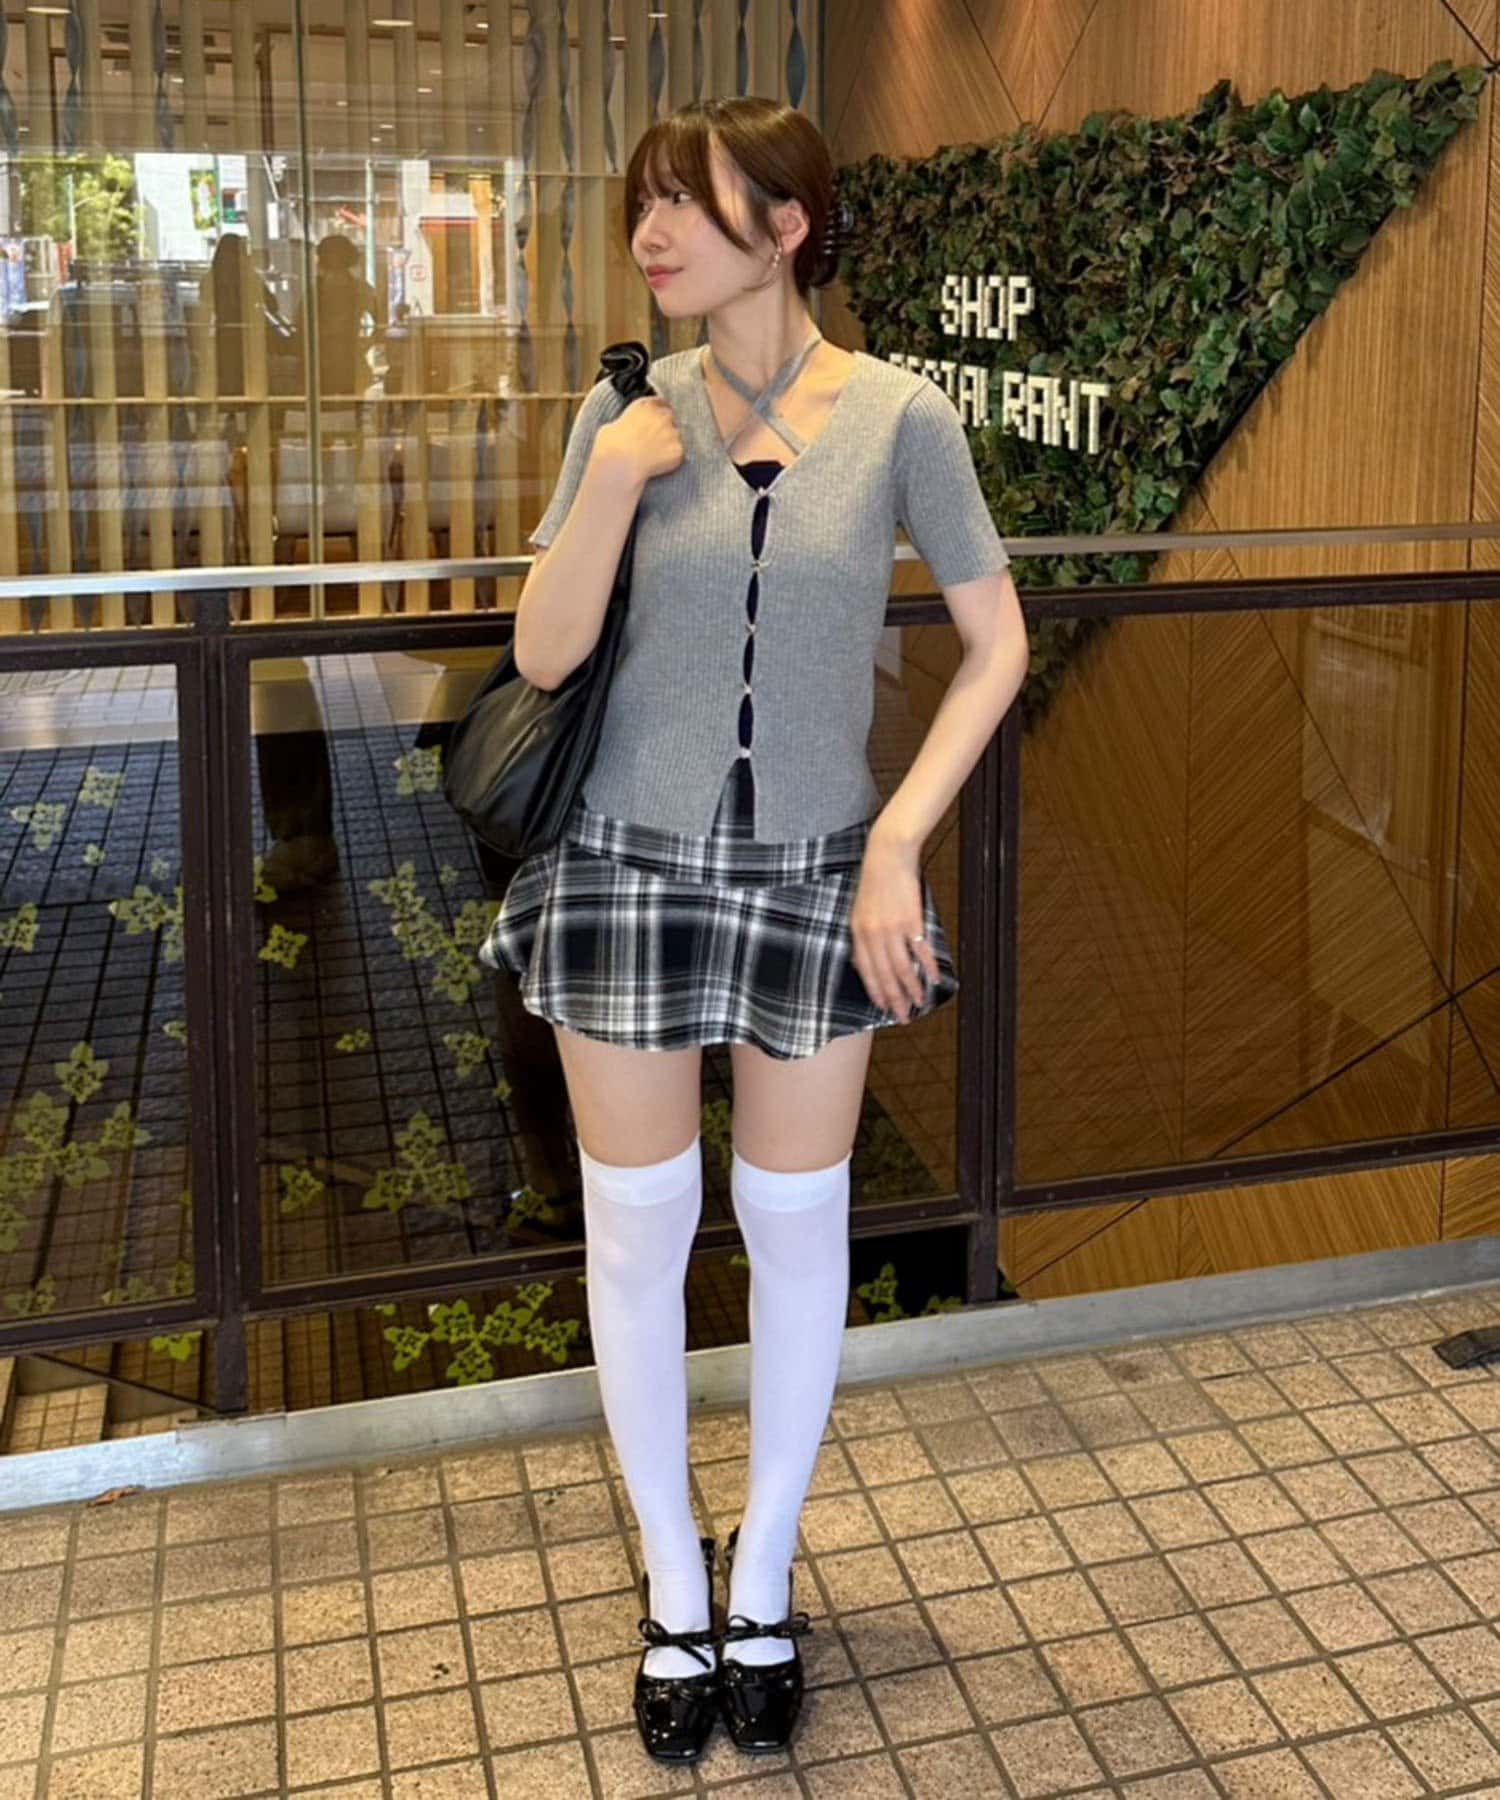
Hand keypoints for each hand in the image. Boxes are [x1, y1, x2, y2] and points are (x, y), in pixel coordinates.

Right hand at [593, 395, 683, 487]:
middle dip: (665, 428)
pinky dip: (671, 460)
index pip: (660, 403)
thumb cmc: (611, 446)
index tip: (655, 422)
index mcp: (645, 405)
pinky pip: (678, 454)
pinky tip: (658, 465)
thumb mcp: (611, 426)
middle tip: (654, 442)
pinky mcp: (678, 450)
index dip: (658, 413)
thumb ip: (624, 423)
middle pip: (670, 418)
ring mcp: (673, 432)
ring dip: (669, 444)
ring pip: (676, 437)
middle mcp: (662, 415)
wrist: (620, 464)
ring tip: (654, 456)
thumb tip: (623, 428)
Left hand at [848, 834, 939, 1021]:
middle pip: (885, 975)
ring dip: (913, 988)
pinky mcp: (911, 920)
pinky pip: (920, 951)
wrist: (887, 855)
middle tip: (904, 1016)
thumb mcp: (859, 910)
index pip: (866, 971)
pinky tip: (934, 978)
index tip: (884, 1007)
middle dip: (895, 999)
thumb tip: (865, 961)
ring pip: (903, 968)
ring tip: (920, 1002)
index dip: (876, 991)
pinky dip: (928, 967)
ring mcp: (892, 929)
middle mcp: (873, 934)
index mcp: (858, 933)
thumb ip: (863, 936)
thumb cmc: (874, 881)